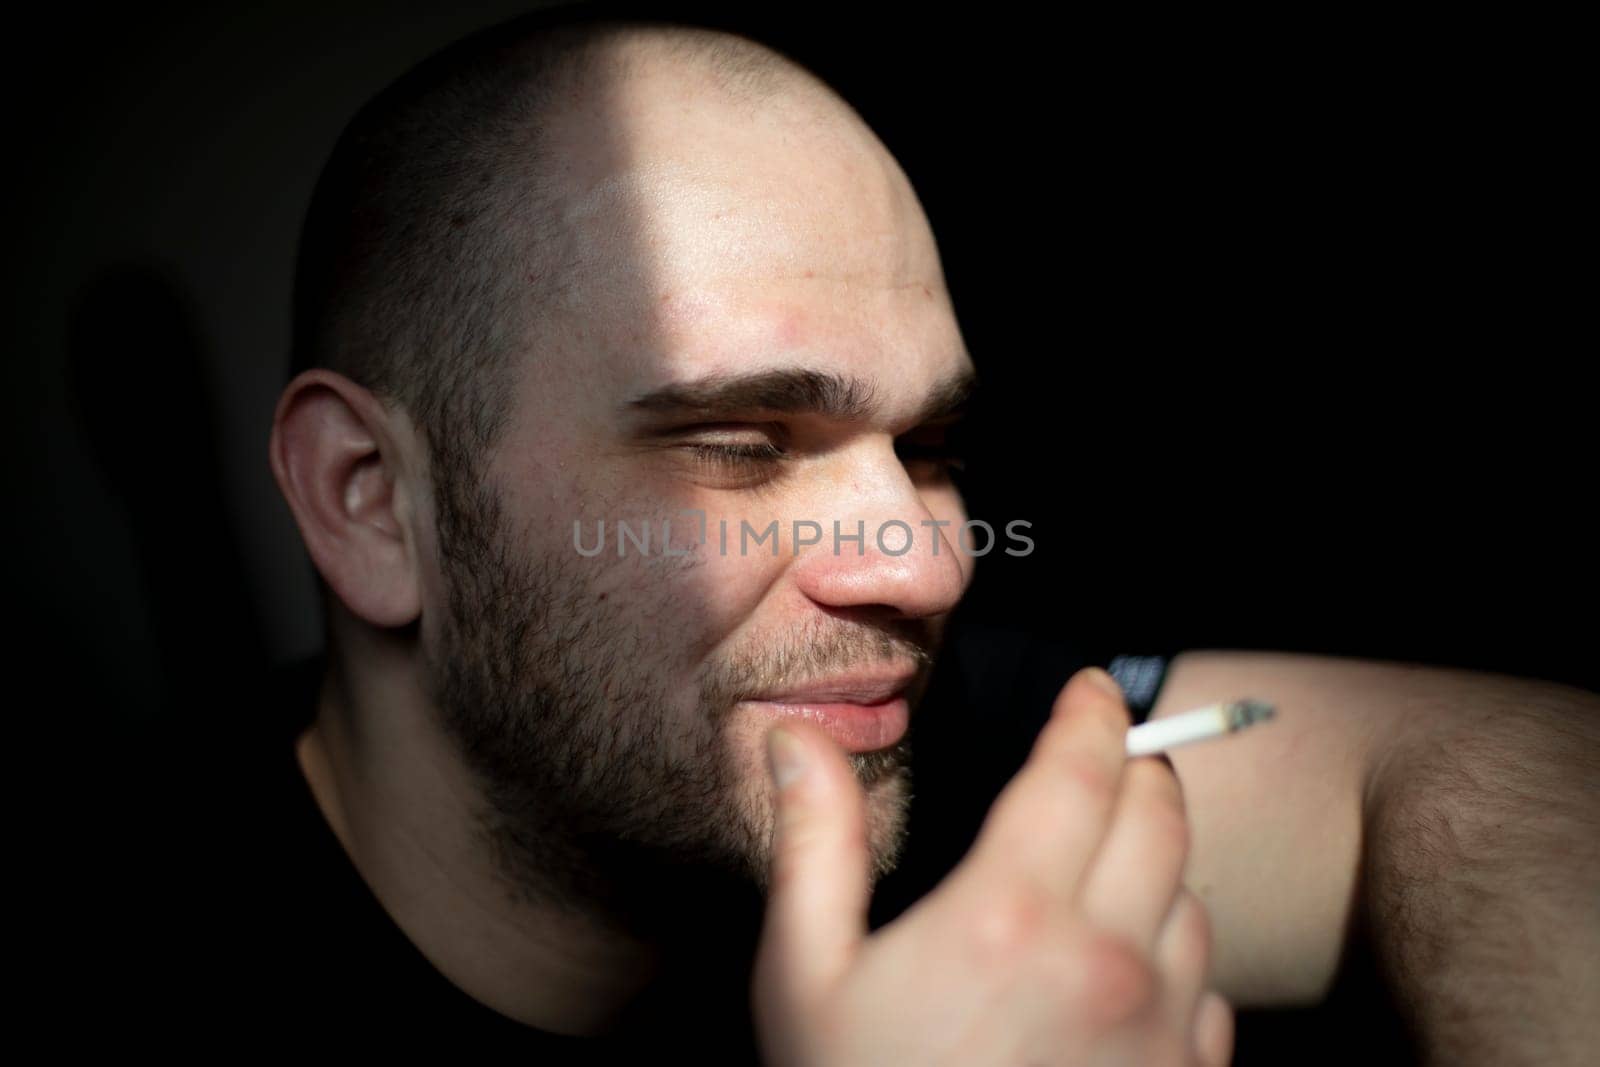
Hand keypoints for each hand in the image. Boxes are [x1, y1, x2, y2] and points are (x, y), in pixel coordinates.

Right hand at [752, 665, 1234, 1065]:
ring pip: (1194, 898)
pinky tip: (1127, 970)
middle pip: (1160, 814)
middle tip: (1102, 755)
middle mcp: (1106, 958)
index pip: (1080, 769)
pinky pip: (1210, 989)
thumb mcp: (806, 977)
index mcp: (1011, 913)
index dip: (1089, 711)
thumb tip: (796, 738)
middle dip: (1136, 765)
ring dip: (1157, 861)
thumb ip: (816, 845)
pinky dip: (1178, 955)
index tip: (1089, 688)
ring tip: (1105, 868)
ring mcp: (1158, 1030)